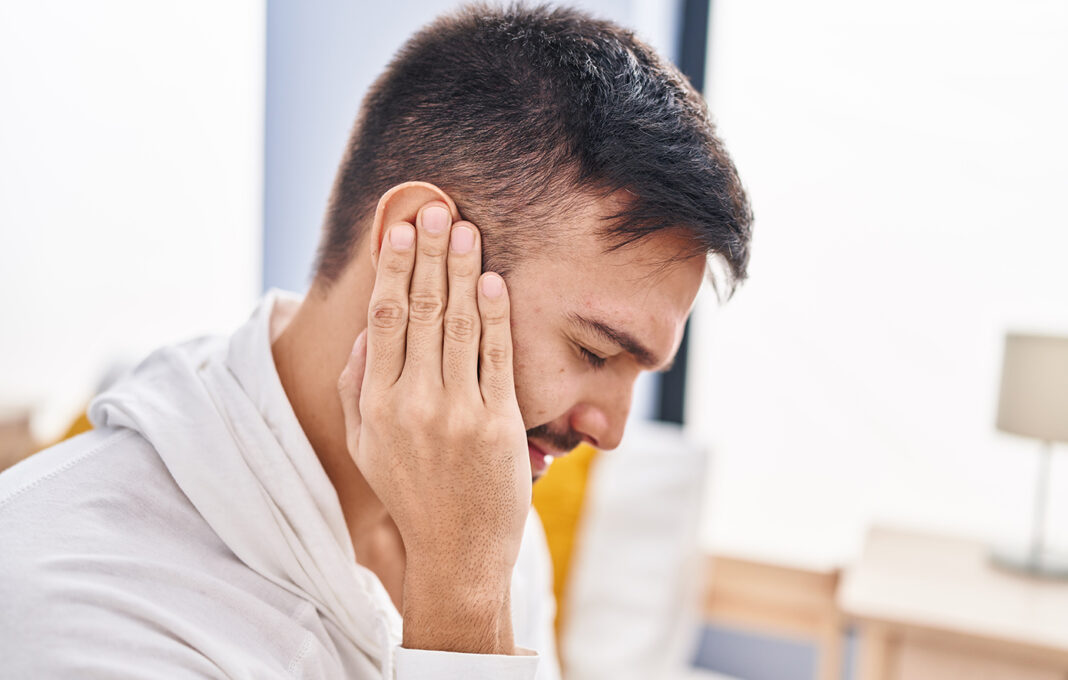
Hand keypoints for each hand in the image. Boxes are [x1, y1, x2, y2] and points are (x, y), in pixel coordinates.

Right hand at [336, 200, 530, 653]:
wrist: (456, 553)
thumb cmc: (409, 494)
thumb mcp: (364, 446)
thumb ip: (357, 388)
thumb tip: (364, 333)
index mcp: (374, 404)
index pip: (382, 318)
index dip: (392, 268)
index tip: (399, 229)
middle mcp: (412, 403)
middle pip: (419, 310)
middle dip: (428, 254)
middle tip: (436, 210)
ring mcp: (458, 412)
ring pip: (458, 325)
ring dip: (463, 271)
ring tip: (466, 230)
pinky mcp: (499, 423)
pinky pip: (497, 357)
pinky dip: (496, 316)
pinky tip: (494, 281)